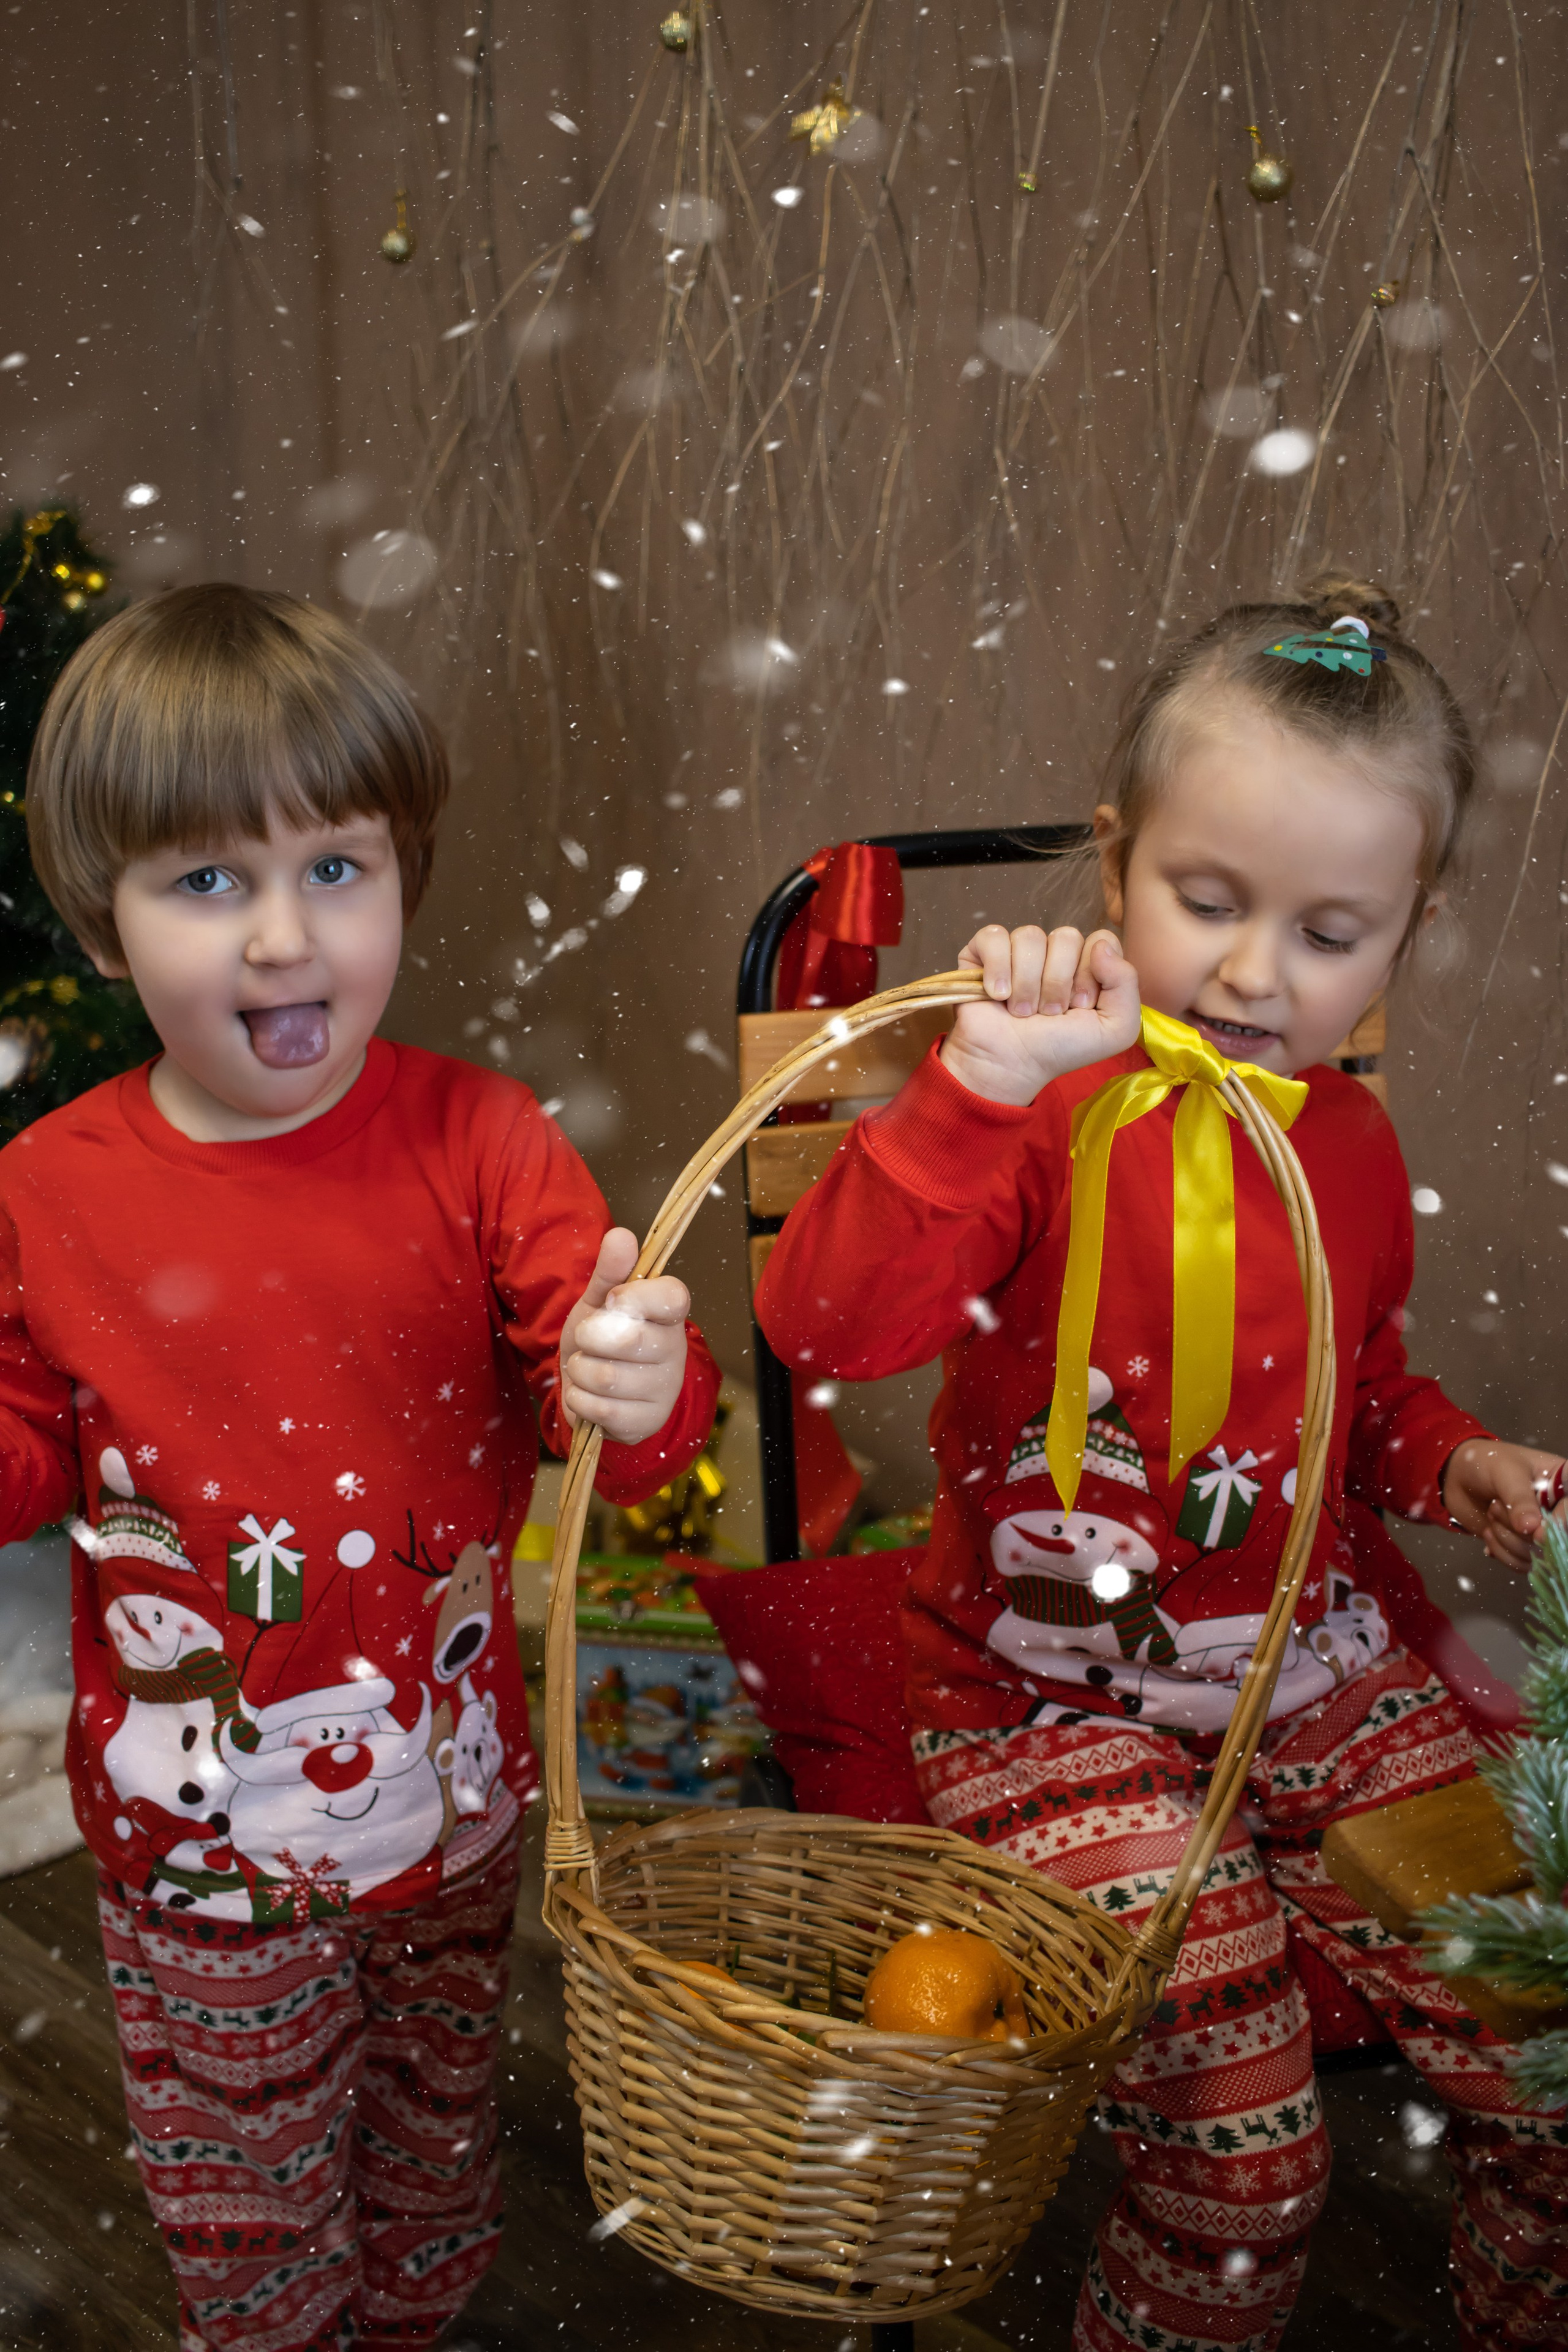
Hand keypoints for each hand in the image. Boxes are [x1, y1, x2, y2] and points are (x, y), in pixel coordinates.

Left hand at [559, 1228, 689, 1446]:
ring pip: (607, 1377)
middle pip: (628, 1338)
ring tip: (586, 1367)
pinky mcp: (647, 1422)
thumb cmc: (600, 1340)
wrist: (593, 1390)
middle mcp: (675, 1350)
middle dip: (589, 1338)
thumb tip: (622, 1235)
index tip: (612, 1301)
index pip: (672, 1296)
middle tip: (587, 1340)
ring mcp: (665, 1390)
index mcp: (669, 1314)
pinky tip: (587, 1394)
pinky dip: (578, 1399)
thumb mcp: (599, 1303)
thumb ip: (610, 1272)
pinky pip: (599, 1408)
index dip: (635, 1297)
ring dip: (580, 1370)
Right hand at [941, 924, 1142, 1106]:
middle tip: (1049, 1013)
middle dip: (1058, 982)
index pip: (1101, 939)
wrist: (1012, 1065)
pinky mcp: (982, 952)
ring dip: (1027, 984)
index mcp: (1088, 964)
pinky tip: (997, 995)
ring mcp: (1018, 949)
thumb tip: (1102, 945)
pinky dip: (997, 968)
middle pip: (1066, 936)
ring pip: (1030, 936)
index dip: (1090, 973)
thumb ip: (1127, 983)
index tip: (1080, 1006)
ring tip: (1022, 1012)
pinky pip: (993, 935)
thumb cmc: (1062, 1049)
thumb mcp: (1115, 1028)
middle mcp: (1054, 952)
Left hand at [1442, 1436, 1564, 1567]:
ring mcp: (1543, 1529)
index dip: (1561, 1522)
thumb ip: (1520, 1501)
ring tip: (1491, 1514)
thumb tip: (1533, 1530)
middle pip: (1556, 1537)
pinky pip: (1524, 1564)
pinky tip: (1489, 1532)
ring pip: (1538, 1554)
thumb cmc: (1487, 1463)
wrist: (1460, 1476)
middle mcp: (1558, 1508)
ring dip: (1507, 1539)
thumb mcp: (1505, 1474)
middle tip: (1495, 1506)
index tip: (1538, 1532)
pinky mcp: (1526, 1545)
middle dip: (1520, 1529)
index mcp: (1563, 1483)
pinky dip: (1502, 1552)